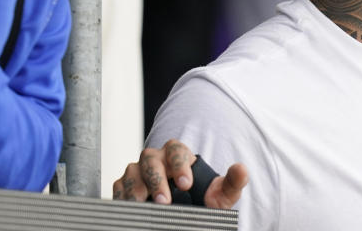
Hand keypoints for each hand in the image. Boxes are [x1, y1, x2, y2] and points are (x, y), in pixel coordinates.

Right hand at [112, 139, 247, 207]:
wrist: (184, 211)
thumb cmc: (200, 199)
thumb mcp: (219, 196)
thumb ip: (231, 184)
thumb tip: (242, 169)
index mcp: (178, 155)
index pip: (176, 150)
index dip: (179, 165)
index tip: (186, 184)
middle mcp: (155, 159)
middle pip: (150, 159)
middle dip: (156, 179)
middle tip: (165, 201)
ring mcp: (138, 171)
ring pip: (131, 172)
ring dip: (137, 189)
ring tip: (144, 206)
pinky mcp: (124, 186)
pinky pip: (118, 187)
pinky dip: (122, 197)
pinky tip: (130, 209)